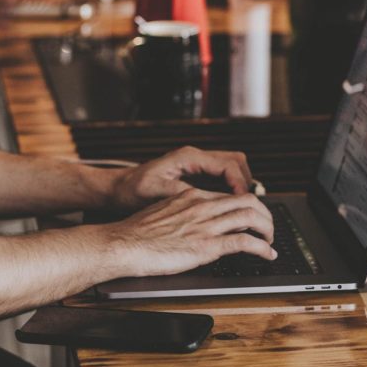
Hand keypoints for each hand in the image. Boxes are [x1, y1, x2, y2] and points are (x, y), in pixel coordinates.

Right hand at [106, 188, 276, 276]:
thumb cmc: (136, 234)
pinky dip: (262, 248)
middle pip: (248, 201)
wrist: (123, 244)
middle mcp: (202, 207)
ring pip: (251, 217)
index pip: (229, 196)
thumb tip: (194, 224)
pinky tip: (267, 254)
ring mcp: (206, 225)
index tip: (253, 217)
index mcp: (191, 197)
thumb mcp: (163, 213)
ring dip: (268, 230)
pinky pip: (245, 242)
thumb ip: (183, 214)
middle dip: (265, 214)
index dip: (248, 206)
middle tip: (268, 228)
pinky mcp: (207, 246)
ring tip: (271, 241)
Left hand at [109, 146, 253, 210]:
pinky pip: (222, 179)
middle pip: (237, 162)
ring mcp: (197, 166)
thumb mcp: (155, 193)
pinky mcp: (195, 176)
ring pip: (232, 169)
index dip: (240, 184)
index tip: (245, 202)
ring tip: (242, 209)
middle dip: (246, 183)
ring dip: (240, 187)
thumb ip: (182, 195)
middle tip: (249, 206)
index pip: (228, 165)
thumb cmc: (131, 191)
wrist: (117, 190)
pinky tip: (228, 209)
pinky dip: (230, 191)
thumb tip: (208, 201)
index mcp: (188, 158)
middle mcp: (195, 158)